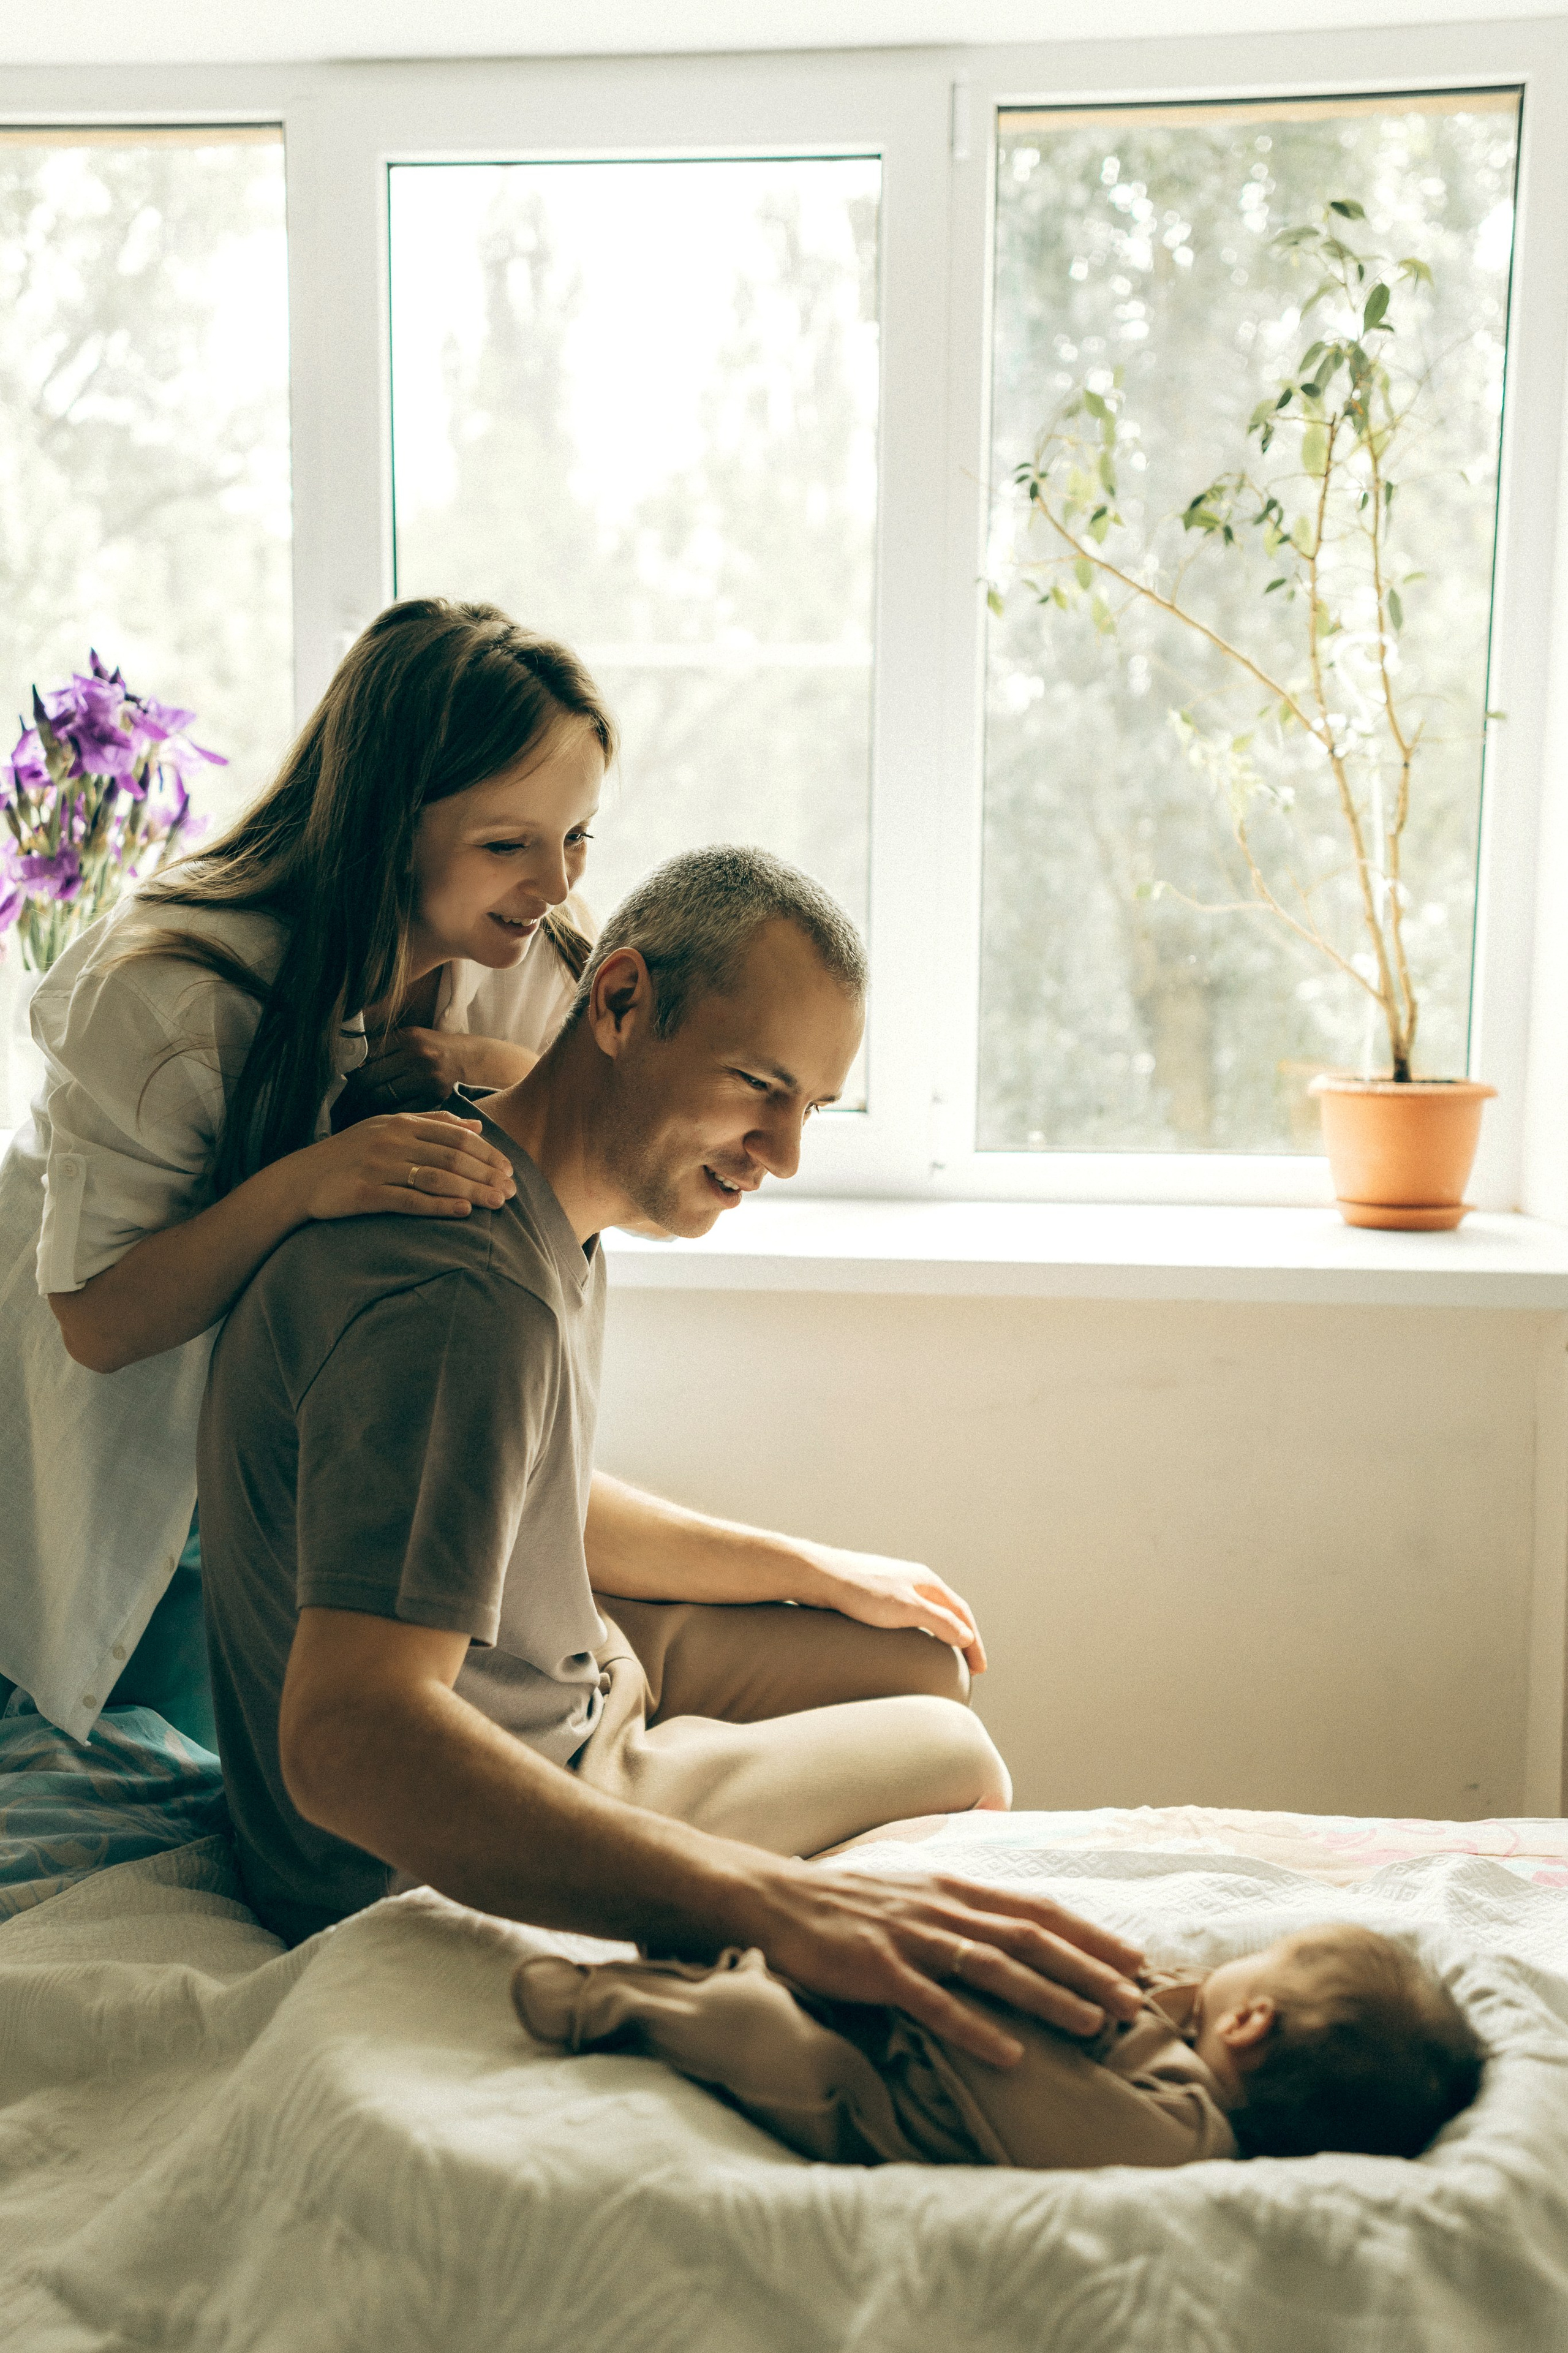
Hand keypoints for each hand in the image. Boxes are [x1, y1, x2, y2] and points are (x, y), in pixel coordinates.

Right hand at [288, 1111, 515, 1222]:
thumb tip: (474, 1123)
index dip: (486, 1153)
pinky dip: (439, 1205)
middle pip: (451, 1156)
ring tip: (497, 1204)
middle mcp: (392, 1140)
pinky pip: (410, 1200)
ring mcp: (378, 1166)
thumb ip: (432, 1123)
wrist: (302, 1178)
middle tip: (512, 1191)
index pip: (455, 1135)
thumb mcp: (388, 1128)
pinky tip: (463, 1212)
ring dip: (472, 1190)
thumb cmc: (350, 1154)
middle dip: (486, 1174)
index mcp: (401, 1123)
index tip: (509, 1169)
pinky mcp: (365, 1194)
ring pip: (436, 1177)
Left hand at [341, 1026, 481, 1116]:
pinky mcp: (436, 1099)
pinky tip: (378, 1118)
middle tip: (342, 1100)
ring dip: (364, 1105)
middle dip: (353, 1090)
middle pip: (370, 1077)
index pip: (367, 1054)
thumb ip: (387, 1047)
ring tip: (354, 1110)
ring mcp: (428, 1079)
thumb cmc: (439, 1051)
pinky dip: (386, 1114)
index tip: (343, 1077)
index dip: (352, 1068)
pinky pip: (400, 1110)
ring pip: (381, 1096)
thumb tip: (354, 1063)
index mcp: (410, 1037)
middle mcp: (418, 1056)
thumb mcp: (416, 1038)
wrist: (475, 1062)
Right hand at [742, 1864, 1145, 2066]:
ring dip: (1047, 1996)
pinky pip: (935, 2004)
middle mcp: (942, 1908)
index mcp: (955, 1889)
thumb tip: (1013, 1926)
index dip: (1089, 1933)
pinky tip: (1010, 2055)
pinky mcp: (878, 1969)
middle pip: (1029, 1937)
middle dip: (1087, 1967)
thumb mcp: (916, 1892)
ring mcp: (911, 1938)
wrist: (777, 1897)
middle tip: (1133, 1998)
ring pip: (993, 1967)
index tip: (1134, 1957)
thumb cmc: (851, 1903)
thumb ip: (962, 1908)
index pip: (1037, 1908)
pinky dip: (976, 2029)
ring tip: (1092, 2023)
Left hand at [791, 1541, 987, 1672]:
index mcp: (927, 1581)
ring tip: (944, 1657)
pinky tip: (910, 1643)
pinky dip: (921, 1631)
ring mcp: (894, 1585)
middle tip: (969, 1666)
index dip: (974, 1642)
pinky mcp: (874, 1594)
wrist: (818, 1576)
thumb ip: (939, 1622)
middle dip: (962, 1637)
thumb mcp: (907, 1610)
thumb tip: (967, 1636)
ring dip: (942, 1634)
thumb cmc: (862, 1592)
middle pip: (948, 1611)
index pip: (962, 1613)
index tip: (980, 1669)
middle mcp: (913, 1579)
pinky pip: (908, 1614)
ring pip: (928, 1612)